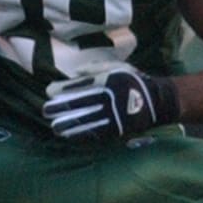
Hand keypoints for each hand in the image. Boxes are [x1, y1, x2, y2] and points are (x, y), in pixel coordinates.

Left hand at [43, 67, 177, 140]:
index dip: (62, 89)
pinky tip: (69, 135)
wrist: (156, 100)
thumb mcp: (117, 67)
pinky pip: (95, 133)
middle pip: (79, 103)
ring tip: (54, 126)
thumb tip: (74, 73)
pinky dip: (81, 134)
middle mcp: (107, 98)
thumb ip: (94, 68)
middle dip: (60, 108)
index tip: (49, 91)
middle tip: (45, 110)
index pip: (78, 86)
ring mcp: (111, 115)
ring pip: (85, 120)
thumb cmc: (132, 81)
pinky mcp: (116, 129)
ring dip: (67, 124)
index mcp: (106, 81)